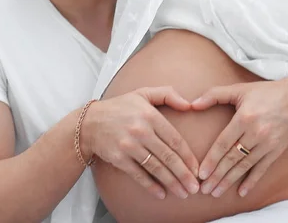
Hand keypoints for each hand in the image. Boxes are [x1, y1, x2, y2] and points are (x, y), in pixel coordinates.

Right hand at [83, 87, 200, 199]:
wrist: (89, 122)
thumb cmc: (120, 107)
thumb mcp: (143, 93)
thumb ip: (167, 94)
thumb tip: (189, 105)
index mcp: (150, 115)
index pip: (175, 139)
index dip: (188, 156)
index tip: (198, 169)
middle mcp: (140, 130)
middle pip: (168, 156)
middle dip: (184, 174)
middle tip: (195, 188)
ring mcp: (129, 145)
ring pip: (155, 167)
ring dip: (171, 183)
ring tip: (183, 193)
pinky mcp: (118, 158)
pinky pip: (138, 174)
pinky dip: (150, 186)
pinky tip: (161, 194)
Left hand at [191, 78, 287, 197]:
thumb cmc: (266, 93)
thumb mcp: (240, 89)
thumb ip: (214, 95)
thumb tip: (193, 104)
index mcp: (244, 118)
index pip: (224, 143)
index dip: (212, 160)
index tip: (201, 173)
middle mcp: (256, 133)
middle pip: (232, 158)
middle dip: (217, 175)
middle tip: (204, 189)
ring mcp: (268, 143)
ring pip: (245, 166)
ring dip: (229, 180)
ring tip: (216, 192)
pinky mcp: (277, 150)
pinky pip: (262, 168)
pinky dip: (252, 181)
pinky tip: (241, 191)